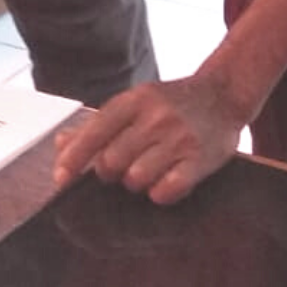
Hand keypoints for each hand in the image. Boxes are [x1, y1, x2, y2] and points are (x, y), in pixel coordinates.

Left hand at [51, 75, 249, 205]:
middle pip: (111, 163)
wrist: (225, 93)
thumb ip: (98, 124)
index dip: (73, 159)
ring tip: (151, 170)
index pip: (94, 133)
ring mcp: (179, 138)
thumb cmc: (173, 102)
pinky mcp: (200, 159)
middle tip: (126, 166)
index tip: (61, 178)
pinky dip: (161, 193)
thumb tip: (61, 144)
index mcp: (135, 100)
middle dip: (112, 172)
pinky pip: (166, 191)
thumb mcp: (135, 102)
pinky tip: (168, 180)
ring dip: (138, 183)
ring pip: (135, 180)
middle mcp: (156, 117)